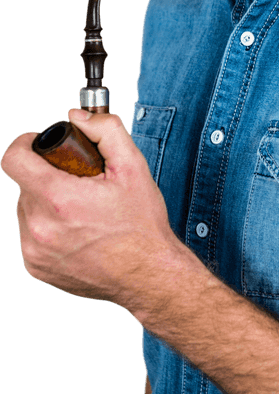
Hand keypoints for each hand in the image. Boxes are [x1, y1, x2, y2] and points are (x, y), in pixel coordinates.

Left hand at [1, 108, 181, 311]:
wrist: (149, 276)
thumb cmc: (142, 227)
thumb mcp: (133, 167)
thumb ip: (105, 131)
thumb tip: (78, 117)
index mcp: (59, 199)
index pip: (14, 159)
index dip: (25, 145)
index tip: (38, 146)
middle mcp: (40, 227)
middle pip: (25, 184)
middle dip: (48, 177)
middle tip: (78, 184)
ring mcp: (35, 251)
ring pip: (26, 210)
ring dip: (46, 203)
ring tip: (79, 211)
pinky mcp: (36, 268)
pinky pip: (30, 235)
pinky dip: (48, 228)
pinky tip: (75, 232)